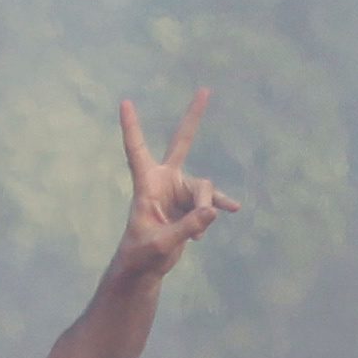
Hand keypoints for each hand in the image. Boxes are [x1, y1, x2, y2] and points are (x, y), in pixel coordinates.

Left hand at [113, 90, 237, 276]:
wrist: (145, 268)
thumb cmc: (142, 254)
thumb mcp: (162, 243)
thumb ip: (187, 226)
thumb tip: (212, 210)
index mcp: (146, 184)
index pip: (136, 149)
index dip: (131, 126)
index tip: (125, 102)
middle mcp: (164, 181)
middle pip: (181, 143)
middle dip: (193, 118)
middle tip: (205, 90)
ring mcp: (179, 192)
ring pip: (204, 188)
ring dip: (206, 210)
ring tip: (199, 234)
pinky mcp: (190, 205)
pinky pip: (211, 202)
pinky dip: (218, 208)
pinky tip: (233, 210)